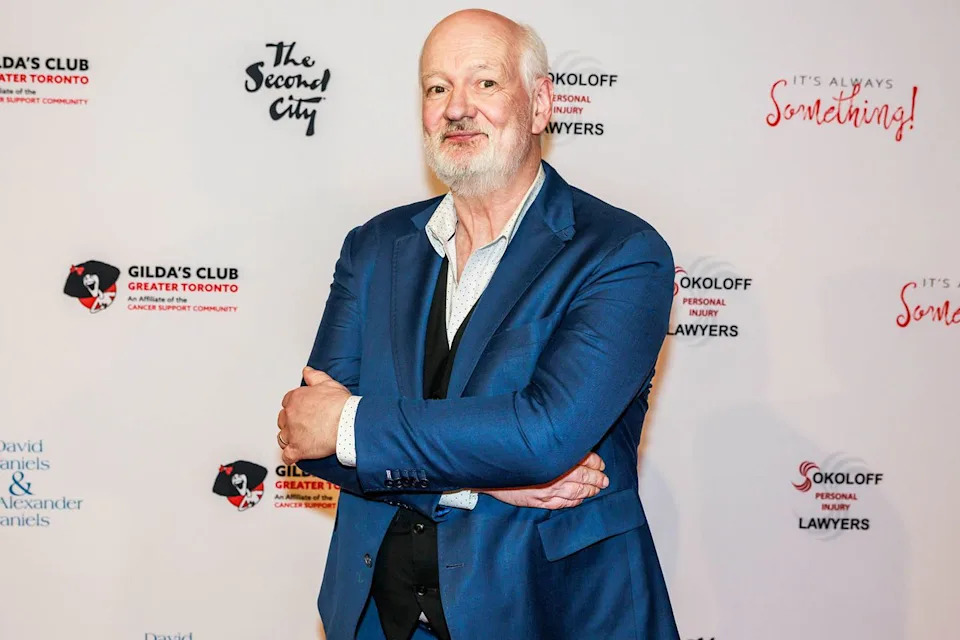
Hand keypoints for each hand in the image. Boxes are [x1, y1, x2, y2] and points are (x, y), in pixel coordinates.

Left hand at [277, 367, 350, 464]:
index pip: (287, 401)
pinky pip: (287, 456)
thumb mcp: (329, 383)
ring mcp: (292, 433)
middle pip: (282, 420)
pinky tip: (295, 456)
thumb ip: (315, 376)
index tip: (302, 410)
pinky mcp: (297, 449)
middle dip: (290, 422)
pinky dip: (290, 457)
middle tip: (303, 425)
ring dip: (289, 439)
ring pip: (282, 437)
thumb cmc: (341, 405)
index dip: (295, 406)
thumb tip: (307, 371)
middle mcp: (291, 415)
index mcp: (297, 398)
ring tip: (299, 440)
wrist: (348, 423)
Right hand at [479, 452, 607, 508]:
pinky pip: (563, 504)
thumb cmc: (509, 454)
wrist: (488, 471)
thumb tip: (567, 438)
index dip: (595, 462)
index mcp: (555, 457)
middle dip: (597, 478)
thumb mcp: (530, 441)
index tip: (601, 463)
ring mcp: (548, 490)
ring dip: (590, 491)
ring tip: (597, 489)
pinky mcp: (540, 501)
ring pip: (577, 492)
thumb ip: (550, 441)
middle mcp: (555, 474)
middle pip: (584, 476)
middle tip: (605, 480)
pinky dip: (574, 502)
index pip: (584, 459)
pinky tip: (580, 500)